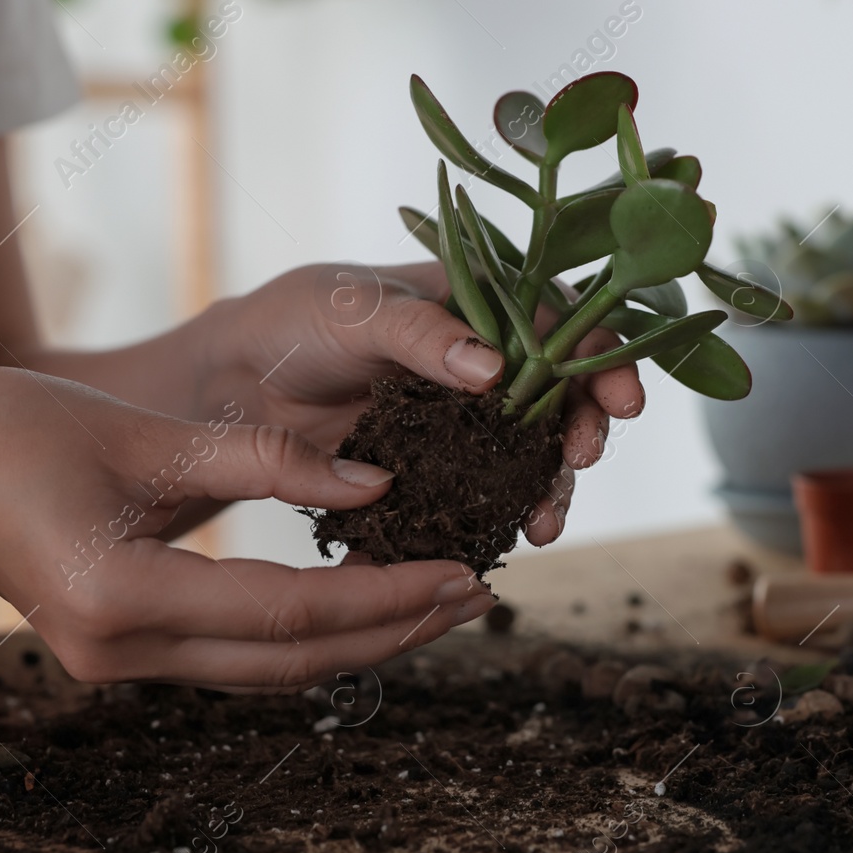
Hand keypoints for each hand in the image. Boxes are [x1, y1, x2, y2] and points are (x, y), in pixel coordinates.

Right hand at [0, 368, 493, 689]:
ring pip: (272, 670)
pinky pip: (240, 656)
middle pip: (294, 662)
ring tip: (442, 600)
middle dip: (394, 631)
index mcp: (124, 598)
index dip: (386, 597)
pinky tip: (363, 601)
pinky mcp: (127, 651)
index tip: (464, 572)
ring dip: (361, 639)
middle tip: (480, 594)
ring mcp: (122, 665)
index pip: (291, 614)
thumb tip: (377, 479)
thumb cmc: (9, 432)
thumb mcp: (144, 435)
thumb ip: (264, 460)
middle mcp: (126, 653)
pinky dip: (310, 634)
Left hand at [188, 262, 645, 545]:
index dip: (601, 357)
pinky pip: (480, 500)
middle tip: (581, 460)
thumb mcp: (352, 310)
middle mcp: (483, 365)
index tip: (622, 398)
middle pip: (561, 398)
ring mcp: (464, 424)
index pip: (560, 324)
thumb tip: (496, 368)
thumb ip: (420, 333)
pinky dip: (494, 524)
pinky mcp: (436, 474)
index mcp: (476, 305)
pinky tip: (495, 547)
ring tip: (543, 525)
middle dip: (583, 431)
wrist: (230, 387)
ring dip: (548, 490)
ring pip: (529, 457)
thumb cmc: (292, 322)